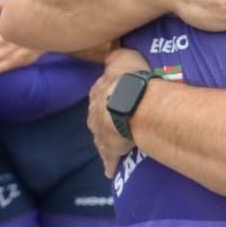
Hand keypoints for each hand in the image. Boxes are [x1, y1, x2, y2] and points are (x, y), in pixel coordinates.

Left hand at [87, 46, 149, 174]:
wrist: (130, 104)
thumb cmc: (131, 79)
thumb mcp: (125, 57)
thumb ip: (118, 57)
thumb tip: (112, 55)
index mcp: (99, 90)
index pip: (100, 93)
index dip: (108, 95)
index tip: (115, 98)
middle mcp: (94, 112)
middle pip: (97, 116)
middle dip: (105, 118)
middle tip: (117, 121)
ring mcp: (100, 132)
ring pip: (101, 138)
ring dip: (107, 140)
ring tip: (117, 143)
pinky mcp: (109, 150)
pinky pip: (109, 159)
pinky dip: (110, 164)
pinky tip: (110, 171)